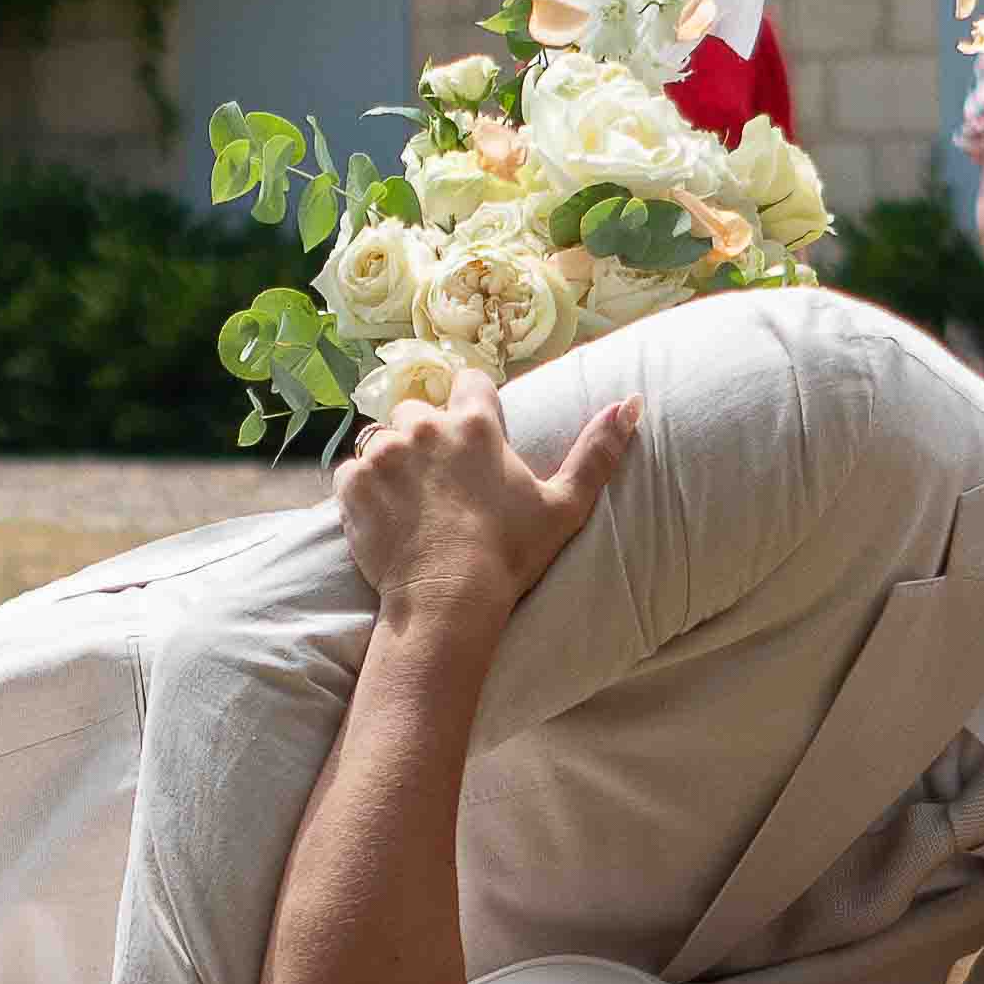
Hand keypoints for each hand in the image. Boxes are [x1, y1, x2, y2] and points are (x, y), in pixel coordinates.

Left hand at [335, 382, 636, 628]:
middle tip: (440, 481)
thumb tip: (631, 403)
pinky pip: (352, 472)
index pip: (470, 382)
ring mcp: (383, 454)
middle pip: (419, 410)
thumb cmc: (510, 554)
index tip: (474, 436)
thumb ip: (597, 451)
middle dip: (427, 435)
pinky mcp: (353, 485)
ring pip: (382, 439)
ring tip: (411, 502)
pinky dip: (364, 490)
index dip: (472, 405)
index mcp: (475, 424)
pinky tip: (385, 518)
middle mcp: (425, 427)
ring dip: (393, 462)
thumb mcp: (565, 505)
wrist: (448, 601)